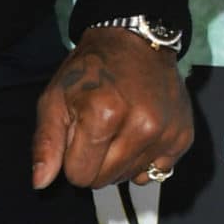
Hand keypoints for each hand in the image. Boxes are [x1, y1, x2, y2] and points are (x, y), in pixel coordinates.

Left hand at [31, 27, 193, 191]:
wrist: (136, 41)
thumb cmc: (91, 70)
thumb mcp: (55, 98)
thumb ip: (46, 143)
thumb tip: (41, 182)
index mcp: (103, 114)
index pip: (79, 175)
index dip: (72, 158)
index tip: (79, 133)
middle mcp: (141, 126)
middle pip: (105, 181)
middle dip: (95, 162)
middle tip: (99, 129)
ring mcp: (166, 133)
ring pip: (130, 178)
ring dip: (120, 161)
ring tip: (120, 127)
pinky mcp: (183, 137)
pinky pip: (156, 172)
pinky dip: (144, 160)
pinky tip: (140, 133)